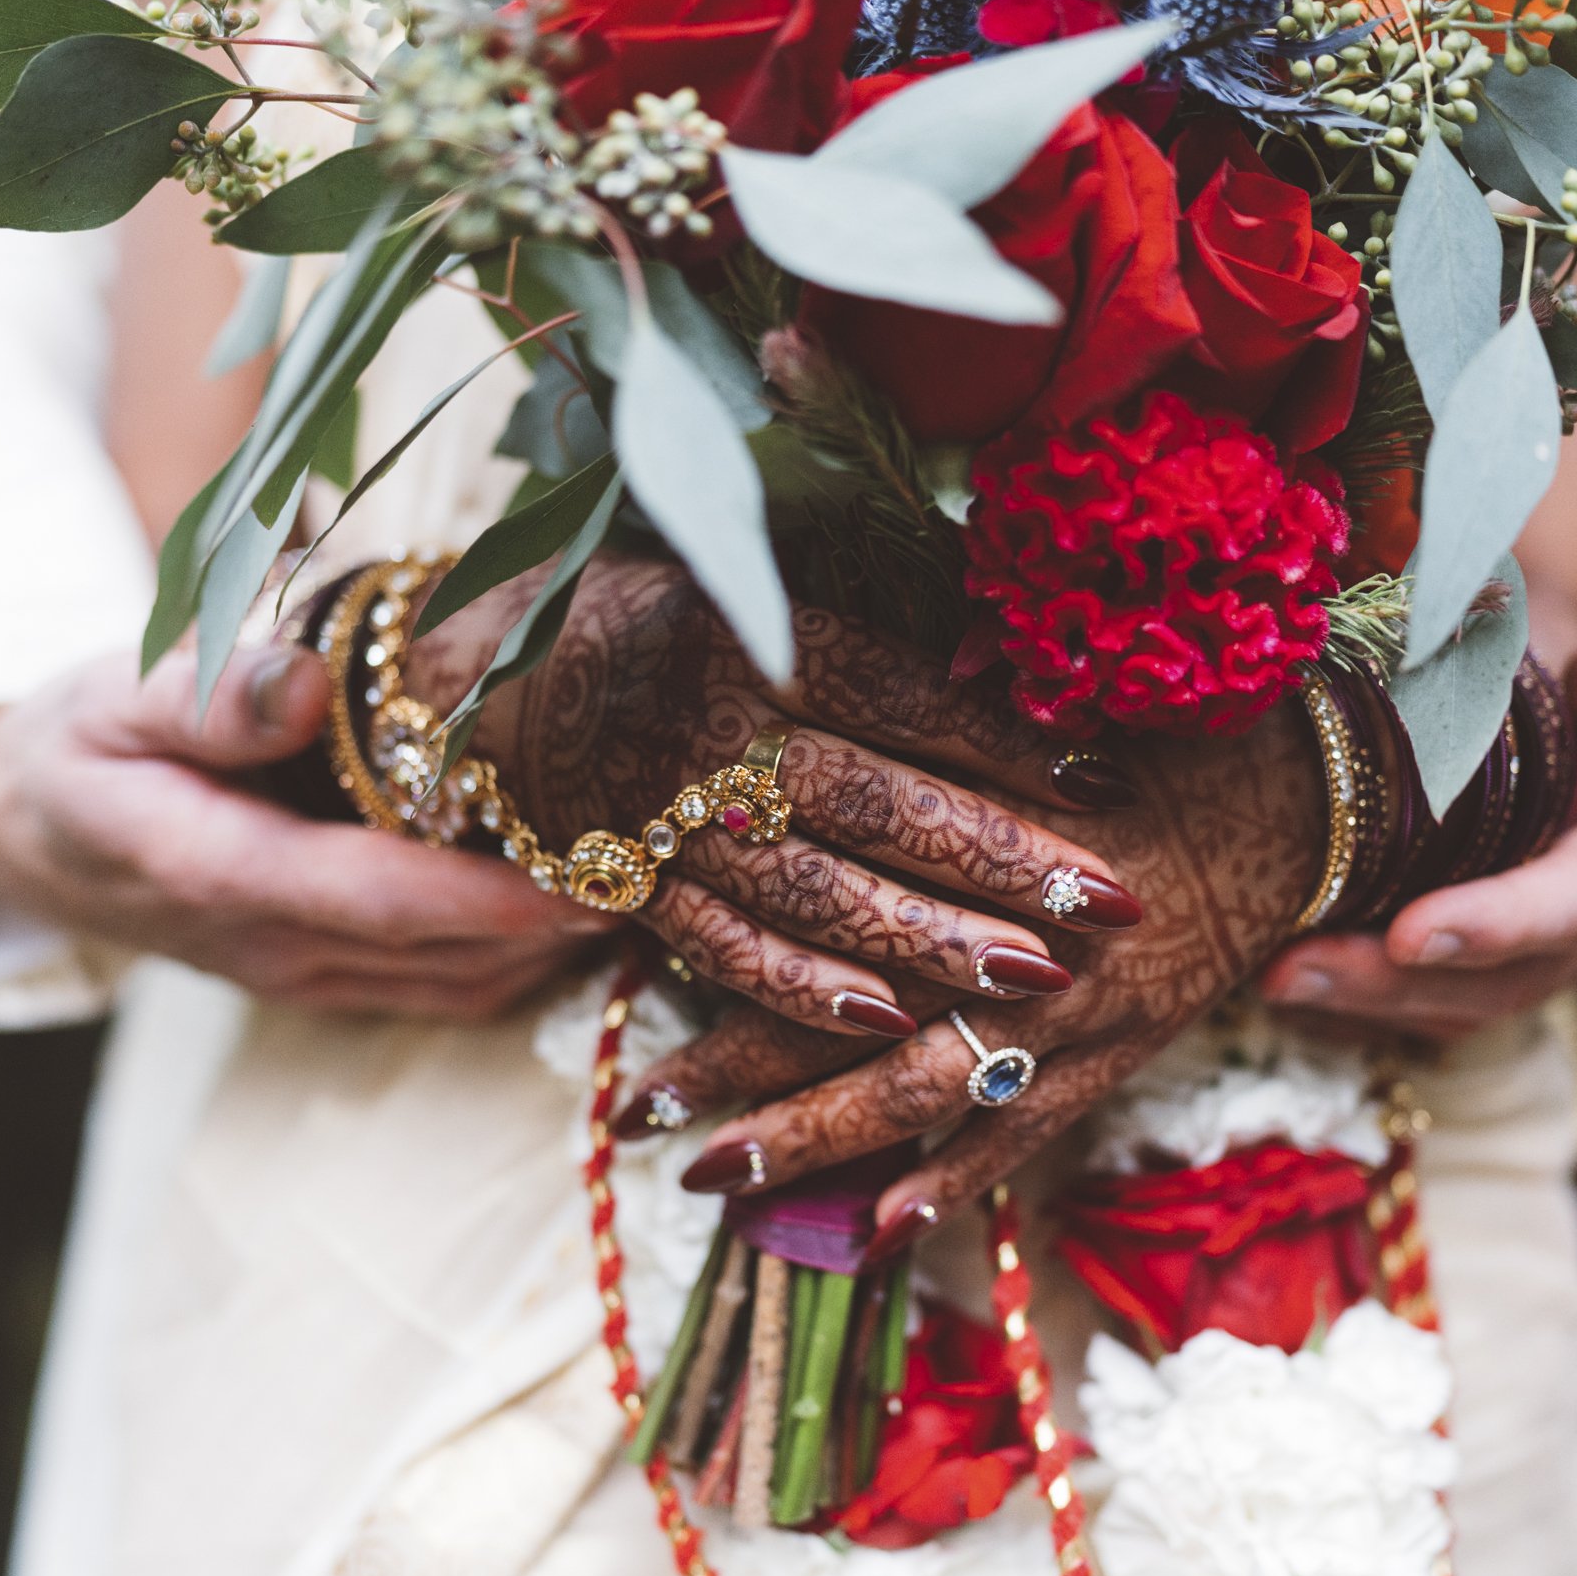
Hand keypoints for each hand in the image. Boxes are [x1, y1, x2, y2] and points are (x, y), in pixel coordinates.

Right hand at [0, 641, 606, 1016]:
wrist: (22, 833)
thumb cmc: (74, 745)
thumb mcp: (110, 694)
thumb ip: (210, 694)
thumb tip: (313, 683)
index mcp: (214, 870)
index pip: (372, 898)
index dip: (484, 899)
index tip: (584, 880)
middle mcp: (268, 946)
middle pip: (439, 955)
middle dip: (553, 925)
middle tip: (660, 864)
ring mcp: (299, 976)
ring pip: (453, 987)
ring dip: (549, 951)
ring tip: (645, 881)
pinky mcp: (323, 980)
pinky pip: (439, 989)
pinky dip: (516, 960)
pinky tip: (581, 907)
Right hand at [438, 557, 1151, 1038]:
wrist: (466, 676)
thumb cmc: (636, 600)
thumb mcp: (727, 553)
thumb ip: (850, 581)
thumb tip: (998, 614)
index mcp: (735, 627)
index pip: (894, 692)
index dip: (1002, 736)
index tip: (1107, 779)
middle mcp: (697, 728)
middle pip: (868, 800)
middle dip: (997, 857)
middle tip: (1110, 898)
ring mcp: (655, 821)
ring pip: (808, 891)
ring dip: (926, 940)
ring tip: (1036, 978)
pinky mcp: (624, 890)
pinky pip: (720, 950)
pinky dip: (802, 990)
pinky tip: (892, 1022)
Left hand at [601, 703, 1326, 1248]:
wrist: (1319, 795)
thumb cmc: (1183, 723)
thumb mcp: (1068, 688)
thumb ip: (952, 705)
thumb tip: (820, 674)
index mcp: (999, 847)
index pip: (838, 905)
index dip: (733, 935)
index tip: (631, 946)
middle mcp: (1028, 947)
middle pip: (859, 1022)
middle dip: (741, 1071)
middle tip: (638, 1114)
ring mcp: (1081, 1019)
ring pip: (925, 1098)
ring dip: (818, 1143)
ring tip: (717, 1180)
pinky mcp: (1124, 1056)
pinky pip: (1030, 1136)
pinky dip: (958, 1182)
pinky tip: (884, 1229)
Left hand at [1256, 625, 1576, 1042]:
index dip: (1501, 924)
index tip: (1412, 935)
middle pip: (1507, 979)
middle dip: (1395, 985)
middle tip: (1288, 970)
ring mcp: (1564, 952)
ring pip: (1471, 1003)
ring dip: (1368, 1005)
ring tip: (1271, 979)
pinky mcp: (1523, 958)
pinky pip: (1449, 1001)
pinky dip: (1372, 1007)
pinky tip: (1292, 987)